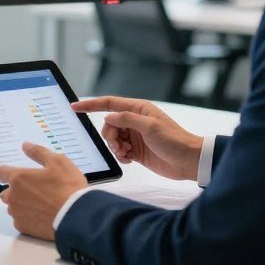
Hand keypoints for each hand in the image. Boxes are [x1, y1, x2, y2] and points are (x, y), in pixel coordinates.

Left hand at [0, 142, 87, 240]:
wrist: (76, 216)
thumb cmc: (67, 187)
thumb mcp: (57, 161)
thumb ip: (38, 152)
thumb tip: (25, 146)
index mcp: (19, 178)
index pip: (0, 172)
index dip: (6, 171)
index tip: (14, 173)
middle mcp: (13, 196)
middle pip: (6, 191)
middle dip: (17, 189)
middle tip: (35, 189)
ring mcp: (17, 213)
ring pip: (13, 206)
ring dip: (22, 204)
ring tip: (41, 203)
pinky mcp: (23, 227)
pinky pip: (20, 220)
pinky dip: (28, 218)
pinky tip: (42, 215)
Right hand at [72, 96, 202, 180]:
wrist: (189, 161)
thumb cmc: (174, 140)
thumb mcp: (150, 126)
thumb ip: (127, 119)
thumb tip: (109, 116)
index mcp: (138, 109)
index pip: (109, 103)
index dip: (91, 104)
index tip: (75, 106)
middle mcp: (135, 121)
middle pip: (108, 124)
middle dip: (109, 135)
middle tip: (119, 145)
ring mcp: (135, 136)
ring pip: (112, 138)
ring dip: (115, 147)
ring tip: (126, 153)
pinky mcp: (136, 150)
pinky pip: (119, 151)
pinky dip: (120, 156)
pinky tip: (130, 159)